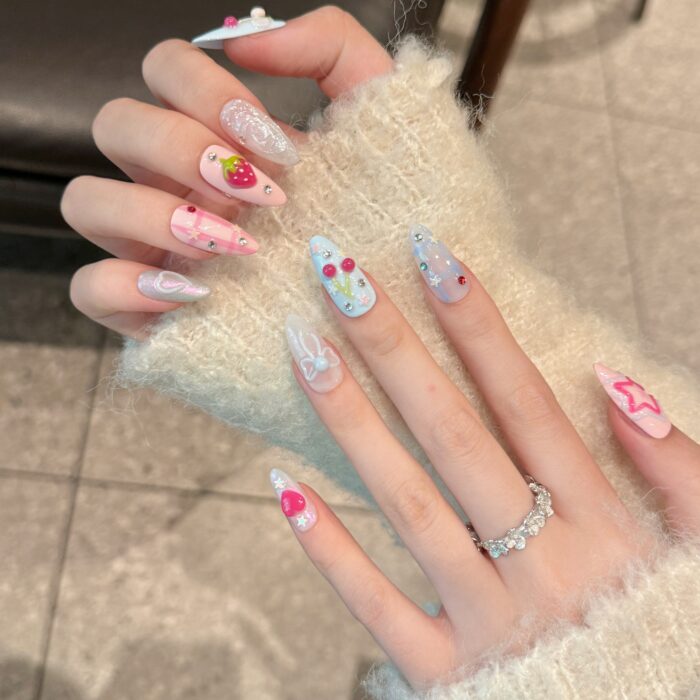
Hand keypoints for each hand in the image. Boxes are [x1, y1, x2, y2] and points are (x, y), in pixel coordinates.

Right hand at [61, 7, 392, 337]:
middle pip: (115, 123)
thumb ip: (329, 47)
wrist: (394, 313)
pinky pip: (90, 288)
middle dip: (182, 149)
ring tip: (235, 246)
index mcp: (217, 136)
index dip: (207, 93)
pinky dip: (129, 287)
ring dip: (156, 214)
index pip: (165, 70)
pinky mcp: (152, 310)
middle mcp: (175, 182)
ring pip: (87, 201)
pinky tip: (198, 294)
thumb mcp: (376, 121)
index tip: (278, 147)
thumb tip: (241, 38)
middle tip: (257, 194)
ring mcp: (156, 246)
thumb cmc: (385, 218)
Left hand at [272, 231, 699, 689]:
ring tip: (303, 347)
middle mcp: (541, 564)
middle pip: (453, 435)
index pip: (526, 401)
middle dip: (393, 348)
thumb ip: (678, 470)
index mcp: (604, 527)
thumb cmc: (663, 635)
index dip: (478, 324)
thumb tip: (615, 383)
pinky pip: (378, 608)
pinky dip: (331, 550)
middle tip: (338, 274)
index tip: (430, 254)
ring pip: (408, 506)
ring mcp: (489, 622)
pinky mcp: (448, 675)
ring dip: (350, 423)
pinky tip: (283, 486)